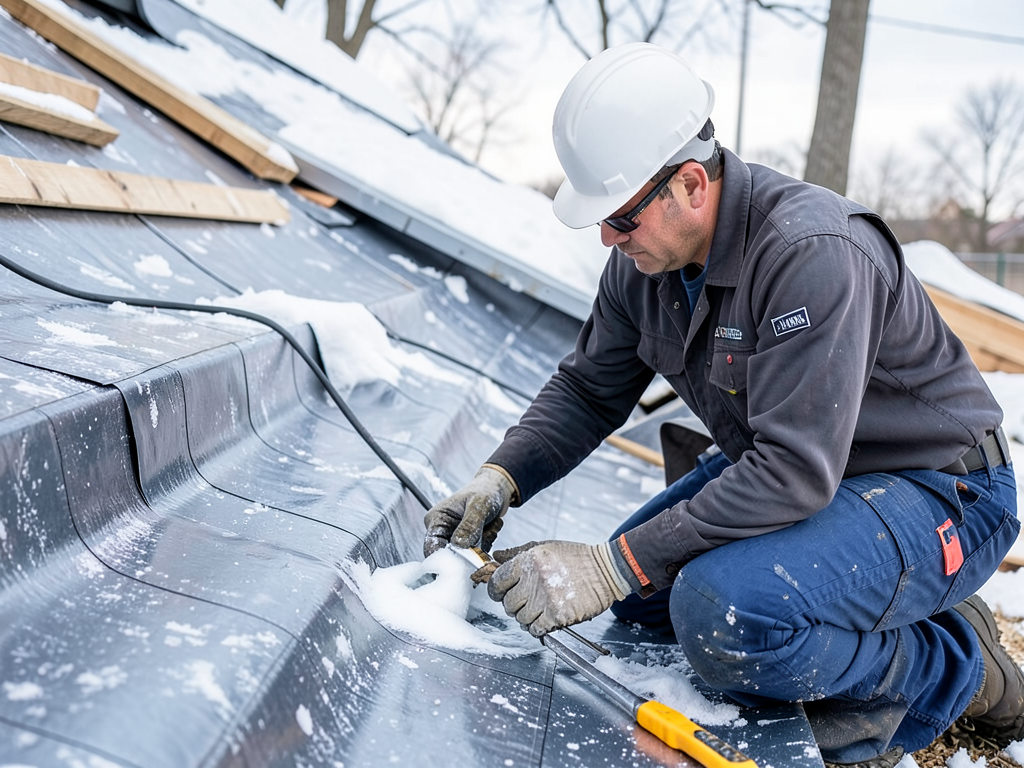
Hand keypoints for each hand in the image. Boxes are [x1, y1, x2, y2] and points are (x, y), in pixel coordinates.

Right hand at [423, 466, 514, 557]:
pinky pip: (477, 554)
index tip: (466, 555)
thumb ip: (469, 525)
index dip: (446, 557)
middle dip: (471, 548)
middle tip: (485, 531)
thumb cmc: (485, 490)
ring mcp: (456, 539)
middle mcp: (443, 531)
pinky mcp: (468, 544)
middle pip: (450, 555)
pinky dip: (488, 543)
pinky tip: (491, 528)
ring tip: (490, 524)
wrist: (497, 489)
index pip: (432, 547)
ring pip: (467, 556)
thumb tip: (459, 545)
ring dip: (483, 543)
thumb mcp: (478, 504)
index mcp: (436, 519)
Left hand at [487, 540, 631, 636]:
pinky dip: (538, 627)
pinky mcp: (557, 615)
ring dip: (527, 617)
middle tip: (526, 601)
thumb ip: (517, 553)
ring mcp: (545, 599)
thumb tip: (495, 558)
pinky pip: (535, 629)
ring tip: (539, 609)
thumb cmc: (577, 558)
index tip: (501, 593)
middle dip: (514, 605)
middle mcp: (534, 579)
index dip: (496, 590)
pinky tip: (546, 618)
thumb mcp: (545, 547)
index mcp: (528, 560)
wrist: (607, 570)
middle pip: (508, 603)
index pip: (497, 581)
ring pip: (520, 618)